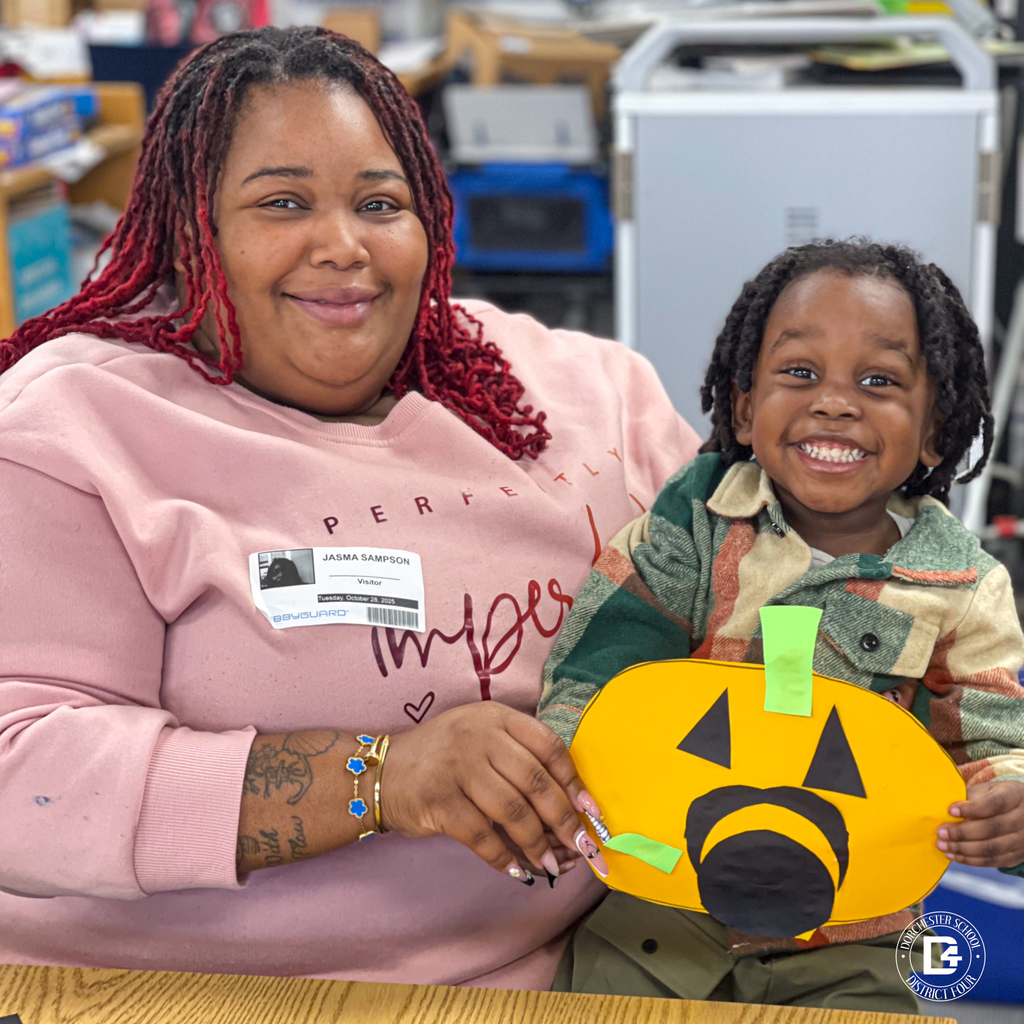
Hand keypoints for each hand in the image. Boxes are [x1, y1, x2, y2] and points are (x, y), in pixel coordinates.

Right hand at [381, 702, 599, 879]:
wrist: (384, 772)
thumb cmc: (445, 758)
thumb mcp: (482, 738)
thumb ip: (520, 758)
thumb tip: (571, 805)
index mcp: (496, 717)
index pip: (548, 746)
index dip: (574, 781)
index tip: (590, 810)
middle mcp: (479, 736)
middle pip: (536, 782)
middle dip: (564, 821)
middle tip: (582, 847)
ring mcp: (457, 767)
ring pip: (513, 812)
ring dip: (537, 844)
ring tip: (551, 864)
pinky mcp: (439, 800)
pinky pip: (483, 836)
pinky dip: (504, 858)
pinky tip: (517, 870)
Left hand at [937, 780, 1023, 867]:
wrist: (1019, 813)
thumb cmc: (994, 798)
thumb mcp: (986, 790)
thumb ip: (969, 797)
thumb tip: (944, 808)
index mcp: (1016, 795)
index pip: (995, 803)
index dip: (972, 809)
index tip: (950, 810)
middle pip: (993, 828)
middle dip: (963, 832)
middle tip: (940, 832)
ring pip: (992, 848)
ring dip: (963, 849)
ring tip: (942, 845)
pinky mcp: (1018, 856)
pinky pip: (993, 861)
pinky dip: (970, 860)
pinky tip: (953, 854)